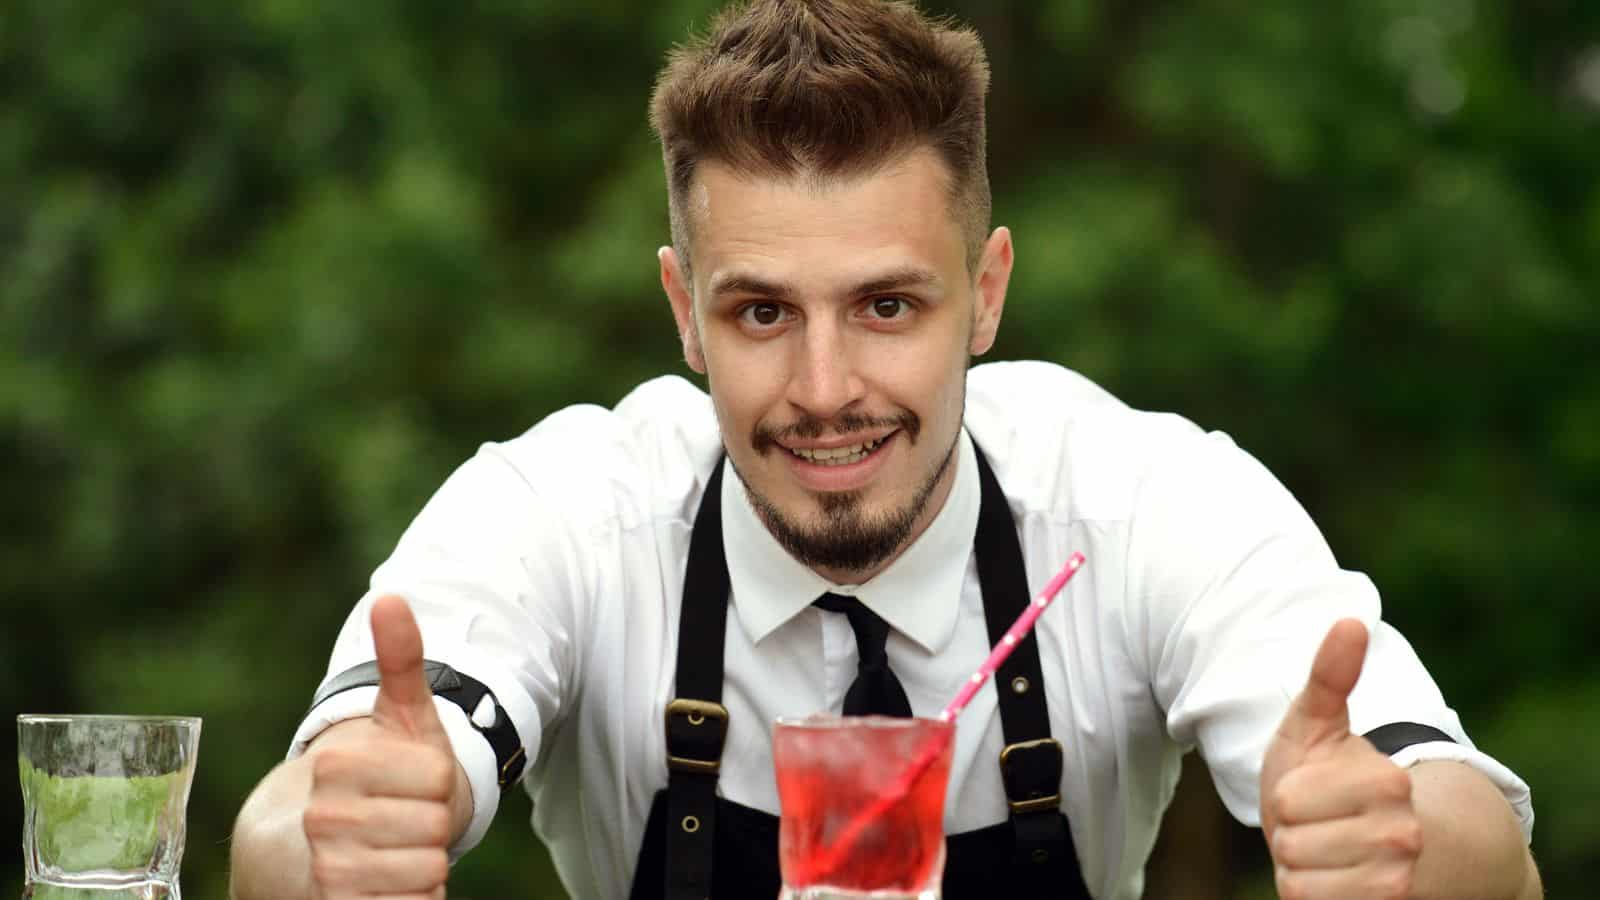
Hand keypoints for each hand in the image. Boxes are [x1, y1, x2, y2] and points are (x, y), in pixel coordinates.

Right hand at [302, 596, 459, 899]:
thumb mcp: (395, 717)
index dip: (438, 784)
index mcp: (342, 765)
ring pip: (428, 874)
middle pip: (437, 830)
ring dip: (423, 868)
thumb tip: (391, 596)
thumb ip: (399, 659)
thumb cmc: (368, 778)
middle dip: (432, 827)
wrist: (298, 848)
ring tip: (390, 853)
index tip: (408, 784)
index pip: (442, 780)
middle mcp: (326, 819)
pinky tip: (386, 885)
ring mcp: (328, 871)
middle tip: (400, 822)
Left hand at [1260, 619, 1422, 899]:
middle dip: (1291, 834)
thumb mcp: (1318, 724)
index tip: (1311, 793)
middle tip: (1317, 825)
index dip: (1286, 798)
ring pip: (1299, 880)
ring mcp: (1397, 879)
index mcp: (1387, 780)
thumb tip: (1350, 620)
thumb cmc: (1331, 778)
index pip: (1287, 800)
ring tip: (1324, 852)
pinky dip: (1309, 896)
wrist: (1377, 846)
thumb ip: (1330, 676)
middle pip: (1290, 842)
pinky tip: (1332, 882)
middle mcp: (1402, 832)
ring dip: (1299, 868)